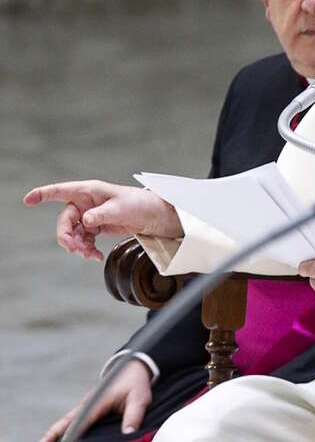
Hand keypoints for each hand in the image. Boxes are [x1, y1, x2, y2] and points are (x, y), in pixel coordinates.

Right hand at [24, 180, 182, 261]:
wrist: (154, 215)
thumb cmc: (139, 204)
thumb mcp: (120, 208)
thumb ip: (101, 215)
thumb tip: (85, 221)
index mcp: (89, 191)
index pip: (61, 191)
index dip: (43, 194)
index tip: (28, 199)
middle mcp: (86, 202)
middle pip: (65, 220)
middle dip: (67, 236)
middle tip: (75, 249)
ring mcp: (90, 215)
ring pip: (73, 233)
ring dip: (78, 246)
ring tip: (90, 255)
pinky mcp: (96, 226)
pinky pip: (83, 239)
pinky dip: (87, 249)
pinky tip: (95, 256)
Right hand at [40, 359, 152, 441]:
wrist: (131, 369)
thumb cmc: (135, 384)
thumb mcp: (139, 398)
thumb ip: (133, 415)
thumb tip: (128, 433)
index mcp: (99, 401)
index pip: (84, 420)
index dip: (74, 432)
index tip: (66, 440)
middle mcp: (88, 405)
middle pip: (67, 422)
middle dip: (55, 433)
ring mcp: (86, 407)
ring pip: (66, 422)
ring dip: (56, 432)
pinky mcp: (87, 410)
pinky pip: (72, 422)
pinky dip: (63, 430)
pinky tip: (57, 439)